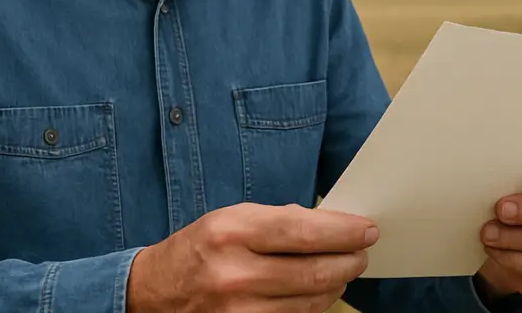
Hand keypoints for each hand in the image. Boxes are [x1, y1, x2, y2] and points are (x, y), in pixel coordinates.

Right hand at [126, 202, 377, 311]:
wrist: (155, 293)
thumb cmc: (200, 249)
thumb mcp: (231, 218)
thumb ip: (280, 220)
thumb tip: (333, 226)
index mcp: (230, 232)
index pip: (303, 232)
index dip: (343, 232)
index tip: (366, 230)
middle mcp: (233, 274)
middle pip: (315, 272)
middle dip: (350, 261)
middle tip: (362, 253)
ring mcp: (238, 312)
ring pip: (311, 302)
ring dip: (337, 285)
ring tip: (342, 270)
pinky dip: (315, 306)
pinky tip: (319, 291)